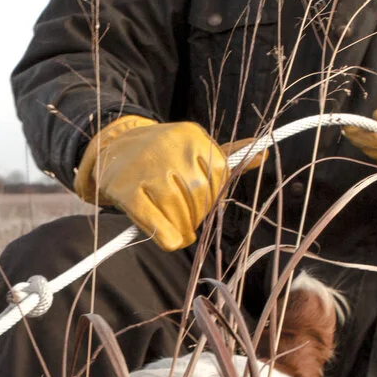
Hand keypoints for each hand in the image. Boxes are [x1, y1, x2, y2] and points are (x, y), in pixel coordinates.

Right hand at [74, 116, 229, 249]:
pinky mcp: (125, 188)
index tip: (201, 203)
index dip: (213, 197)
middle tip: (188, 223)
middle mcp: (170, 147)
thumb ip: (228, 155)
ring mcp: (146, 167)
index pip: (219, 175)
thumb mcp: (193, 148)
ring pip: (177, 210)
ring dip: (181, 229)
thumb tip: (264, 155)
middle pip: (199, 195)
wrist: (112, 147)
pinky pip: (152, 219)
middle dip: (196, 216)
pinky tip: (170, 241)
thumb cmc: (161, 155)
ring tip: (177, 231)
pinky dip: (165, 234)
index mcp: (192, 136)